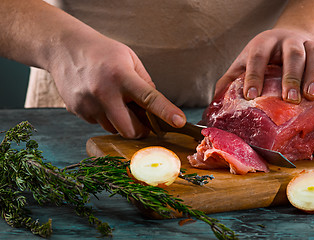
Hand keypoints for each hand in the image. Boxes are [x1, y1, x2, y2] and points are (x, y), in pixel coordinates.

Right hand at [48, 34, 185, 137]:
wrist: (64, 48)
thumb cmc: (102, 52)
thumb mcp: (129, 58)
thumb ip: (144, 82)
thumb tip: (155, 105)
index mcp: (122, 76)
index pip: (149, 98)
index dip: (166, 112)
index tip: (179, 122)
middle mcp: (104, 92)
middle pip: (129, 129)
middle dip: (140, 130)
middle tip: (143, 122)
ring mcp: (88, 104)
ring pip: (113, 129)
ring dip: (121, 123)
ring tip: (116, 102)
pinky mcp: (77, 110)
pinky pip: (98, 123)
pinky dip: (104, 117)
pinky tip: (99, 100)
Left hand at [215, 28, 313, 102]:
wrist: (288, 37)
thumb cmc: (262, 56)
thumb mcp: (244, 62)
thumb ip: (230, 80)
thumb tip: (214, 103)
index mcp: (263, 43)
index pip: (257, 58)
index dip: (253, 76)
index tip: (250, 96)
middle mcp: (287, 42)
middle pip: (291, 55)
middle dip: (290, 76)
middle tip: (289, 98)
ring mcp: (309, 46)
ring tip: (312, 96)